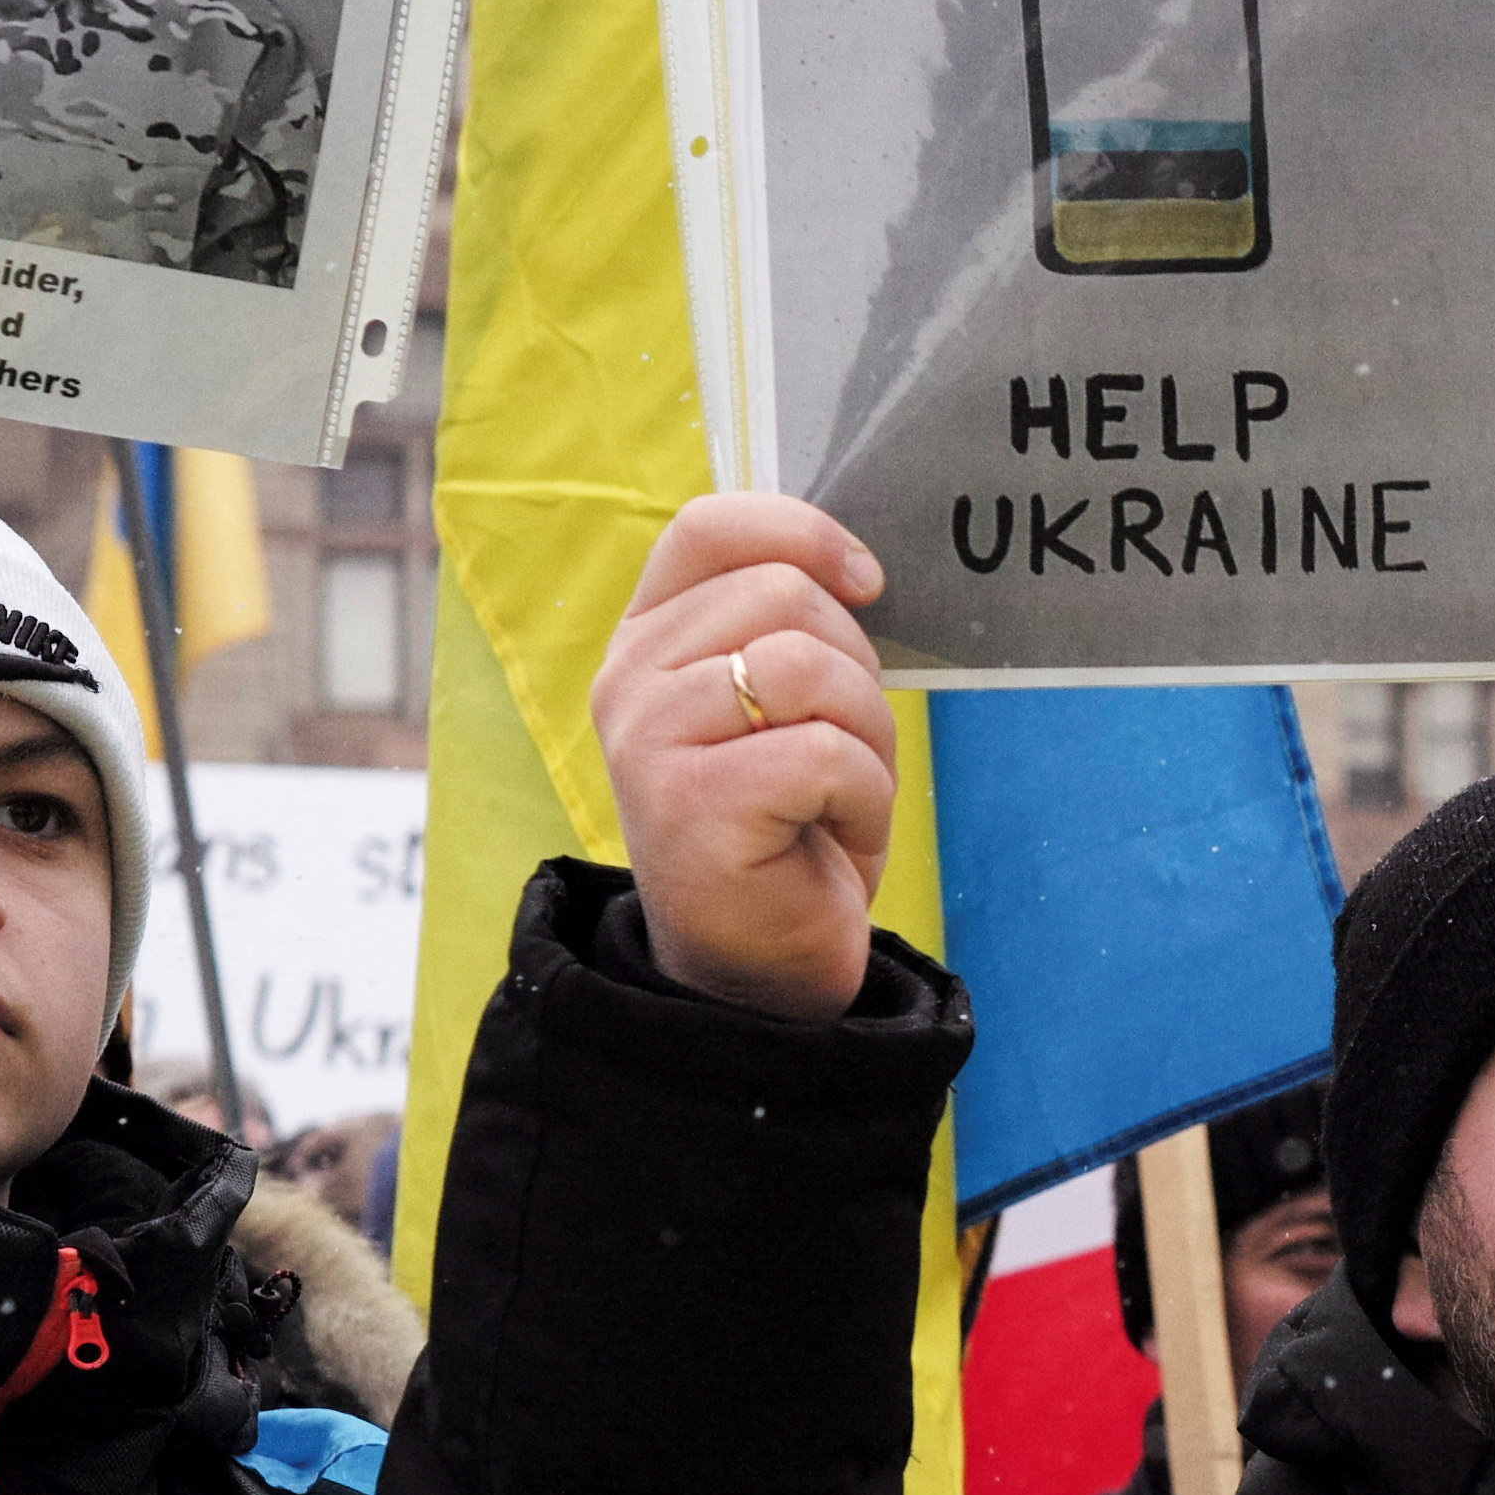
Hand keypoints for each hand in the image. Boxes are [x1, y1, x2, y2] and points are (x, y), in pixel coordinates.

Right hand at [591, 495, 895, 1024]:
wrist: (758, 966)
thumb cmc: (785, 828)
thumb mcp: (782, 708)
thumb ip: (785, 627)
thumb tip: (855, 566)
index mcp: (646, 642)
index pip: (710, 528)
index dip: (802, 535)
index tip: (866, 583)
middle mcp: (629, 682)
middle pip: (785, 596)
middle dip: (855, 672)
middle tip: (839, 754)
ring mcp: (648, 743)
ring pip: (810, 668)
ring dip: (865, 740)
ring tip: (832, 798)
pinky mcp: (690, 805)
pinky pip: (827, 753)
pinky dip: (862, 799)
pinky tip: (825, 838)